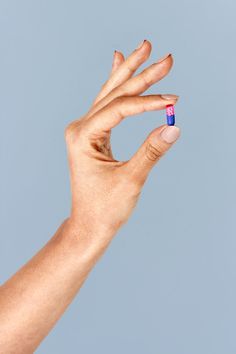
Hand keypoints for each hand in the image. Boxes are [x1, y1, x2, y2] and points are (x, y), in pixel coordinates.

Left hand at [65, 40, 179, 237]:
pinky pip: (107, 105)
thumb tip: (174, 125)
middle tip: (164, 57)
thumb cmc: (105, 208)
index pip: (120, 108)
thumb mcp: (131, 179)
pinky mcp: (92, 135)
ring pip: (110, 95)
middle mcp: (80, 128)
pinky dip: (117, 87)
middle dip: (141, 75)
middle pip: (114, 93)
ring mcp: (85, 130)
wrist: (89, 225)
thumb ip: (151, 151)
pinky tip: (118, 64)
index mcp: (83, 136)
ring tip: (144, 50)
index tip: (173, 100)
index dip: (148, 102)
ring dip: (130, 74)